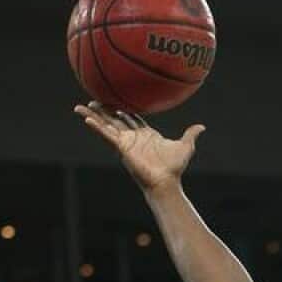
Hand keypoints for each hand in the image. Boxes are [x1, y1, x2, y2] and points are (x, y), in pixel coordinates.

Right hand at [74, 102, 204, 192]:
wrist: (167, 181)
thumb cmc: (175, 167)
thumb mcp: (185, 146)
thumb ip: (190, 135)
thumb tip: (201, 127)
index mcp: (145, 135)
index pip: (131, 118)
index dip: (123, 109)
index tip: (116, 100)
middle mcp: (133, 138)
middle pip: (114, 120)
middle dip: (104, 111)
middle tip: (92, 100)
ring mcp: (126, 143)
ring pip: (106, 126)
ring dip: (93, 116)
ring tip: (79, 108)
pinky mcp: (122, 148)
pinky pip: (107, 135)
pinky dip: (97, 127)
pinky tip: (87, 120)